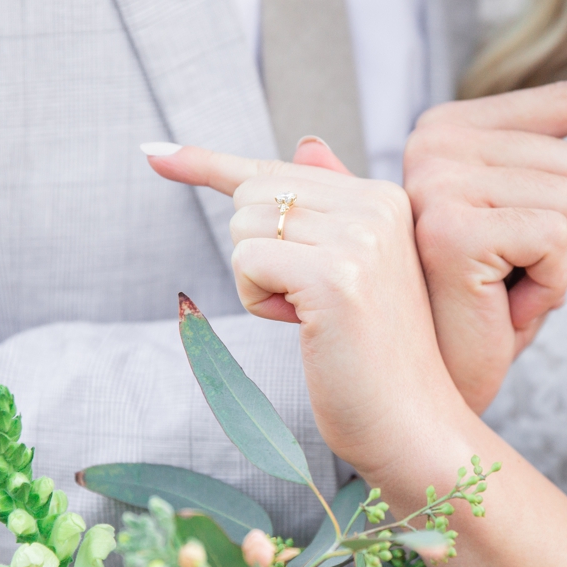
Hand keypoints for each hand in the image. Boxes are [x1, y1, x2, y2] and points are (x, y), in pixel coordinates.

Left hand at [147, 139, 466, 480]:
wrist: (413, 424)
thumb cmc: (373, 356)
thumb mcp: (353, 269)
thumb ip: (330, 206)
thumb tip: (304, 142)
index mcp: (382, 197)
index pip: (277, 169)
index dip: (207, 164)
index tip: (153, 154)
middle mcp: (375, 204)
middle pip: (251, 197)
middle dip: (256, 256)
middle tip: (306, 305)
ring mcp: (358, 238)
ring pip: (244, 228)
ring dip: (257, 282)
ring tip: (311, 319)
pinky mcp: (334, 275)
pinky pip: (246, 261)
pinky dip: (257, 300)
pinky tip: (302, 327)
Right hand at [405, 77, 566, 410]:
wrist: (428, 384)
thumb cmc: (483, 309)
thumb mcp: (549, 246)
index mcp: (451, 128)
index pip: (560, 102)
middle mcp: (434, 141)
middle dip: (565, 232)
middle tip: (507, 274)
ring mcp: (436, 180)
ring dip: (555, 264)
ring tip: (499, 291)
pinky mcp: (450, 227)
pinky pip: (554, 239)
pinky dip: (546, 285)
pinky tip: (500, 305)